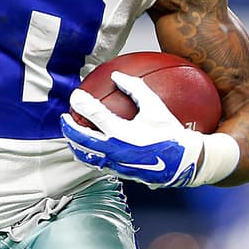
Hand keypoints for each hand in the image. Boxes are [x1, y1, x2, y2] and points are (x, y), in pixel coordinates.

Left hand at [61, 71, 205, 187]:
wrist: (184, 161)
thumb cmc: (171, 133)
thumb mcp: (155, 107)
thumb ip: (135, 89)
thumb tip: (118, 75)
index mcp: (122, 133)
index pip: (94, 115)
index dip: (82, 103)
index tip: (75, 95)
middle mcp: (115, 150)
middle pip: (82, 139)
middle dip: (69, 127)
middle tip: (64, 117)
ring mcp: (115, 164)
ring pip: (87, 155)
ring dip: (75, 144)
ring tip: (71, 134)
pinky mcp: (120, 173)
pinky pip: (98, 163)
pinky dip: (89, 154)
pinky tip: (89, 148)